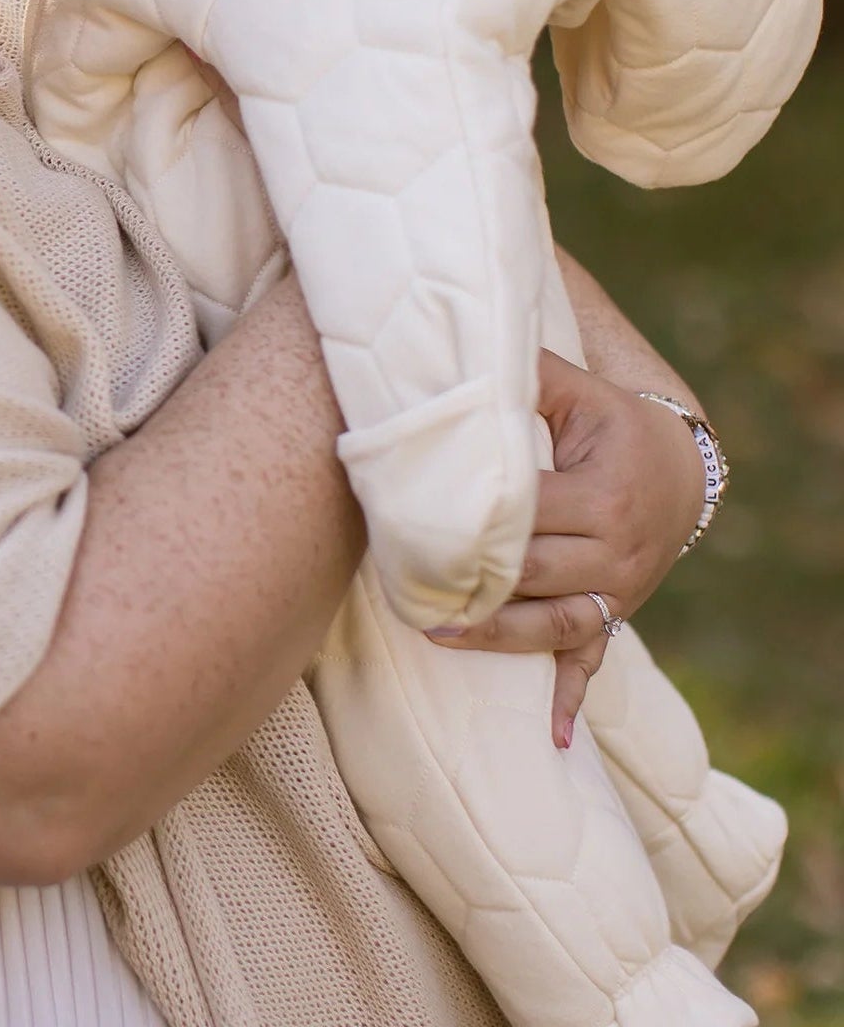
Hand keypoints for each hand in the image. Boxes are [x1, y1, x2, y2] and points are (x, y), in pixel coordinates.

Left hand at [428, 350, 704, 746]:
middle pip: (536, 572)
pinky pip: (593, 660)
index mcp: (606, 492)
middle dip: (473, 577)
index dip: (475, 516)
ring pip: (553, 623)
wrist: (682, 465)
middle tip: (404, 578)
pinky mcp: (617, 613)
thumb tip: (461, 348)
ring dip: (496, 635)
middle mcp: (619, 548)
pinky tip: (552, 738)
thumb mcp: (577, 390)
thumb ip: (526, 374)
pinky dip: (571, 699)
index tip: (416, 516)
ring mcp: (622, 589)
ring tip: (434, 630)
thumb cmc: (611, 420)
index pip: (531, 512)